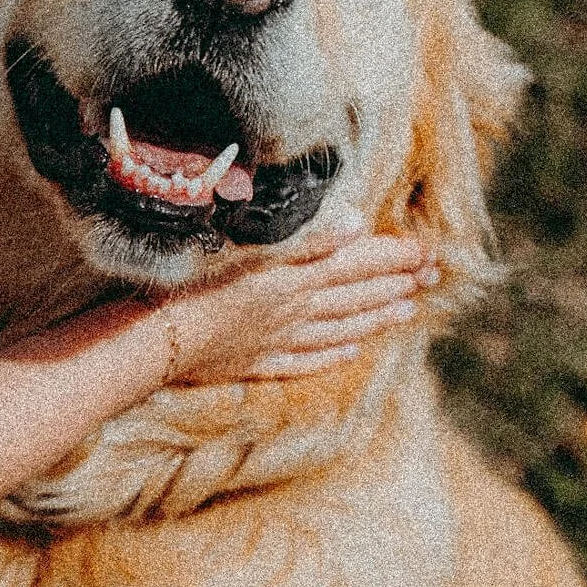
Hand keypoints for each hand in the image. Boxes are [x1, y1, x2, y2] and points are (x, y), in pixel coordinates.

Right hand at [164, 207, 438, 383]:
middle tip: (431, 279)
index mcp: (294, 277)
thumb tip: (356, 224)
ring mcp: (276, 340)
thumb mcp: (248, 248)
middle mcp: (294, 310)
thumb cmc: (192, 284)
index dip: (395, 258)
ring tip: (406, 312)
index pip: (357, 263)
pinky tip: (351, 355)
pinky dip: (331, 356)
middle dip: (396, 284)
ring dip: (374, 319)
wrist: (155, 341)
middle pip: (355, 296)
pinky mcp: (253, 362)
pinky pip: (303, 361)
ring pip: (339, 329)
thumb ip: (307, 239)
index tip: (429, 253)